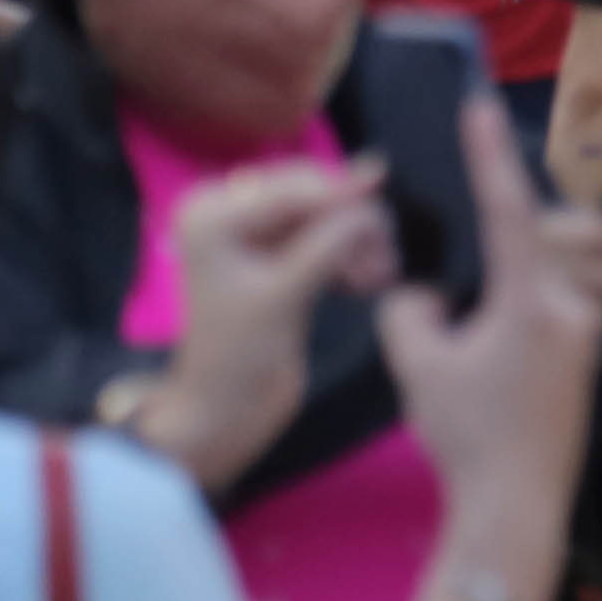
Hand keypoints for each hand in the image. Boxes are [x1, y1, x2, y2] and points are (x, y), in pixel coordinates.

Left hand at [153, 155, 392, 483]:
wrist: (224, 411)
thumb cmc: (239, 357)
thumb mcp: (284, 295)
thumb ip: (328, 245)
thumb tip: (373, 206)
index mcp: (212, 214)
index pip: (288, 189)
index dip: (340, 192)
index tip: (386, 191)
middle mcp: (228, 214)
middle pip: (307, 197)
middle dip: (350, 219)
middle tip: (390, 250)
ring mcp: (251, 237)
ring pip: (319, 220)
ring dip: (355, 241)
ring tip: (383, 274)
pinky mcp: (274, 261)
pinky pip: (320, 243)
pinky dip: (347, 257)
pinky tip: (369, 282)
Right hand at [379, 102, 601, 584]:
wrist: (514, 509)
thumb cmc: (467, 436)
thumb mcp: (417, 365)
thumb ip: (409, 309)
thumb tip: (423, 296)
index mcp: (529, 301)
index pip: (507, 210)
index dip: (488, 156)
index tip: (478, 109)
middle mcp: (568, 310)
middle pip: (548, 235)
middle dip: (514, 228)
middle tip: (476, 248)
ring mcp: (582, 337)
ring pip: (558, 272)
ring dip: (521, 272)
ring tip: (478, 308)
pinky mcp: (582, 364)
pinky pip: (558, 306)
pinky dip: (525, 304)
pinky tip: (489, 345)